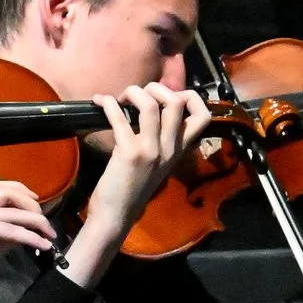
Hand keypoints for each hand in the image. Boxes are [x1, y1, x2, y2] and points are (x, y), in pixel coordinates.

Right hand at [0, 179, 56, 302]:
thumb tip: (23, 234)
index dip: (20, 192)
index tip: (36, 207)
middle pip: (6, 189)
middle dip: (31, 202)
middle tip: (45, 222)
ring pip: (11, 206)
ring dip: (36, 219)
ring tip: (50, 235)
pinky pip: (9, 228)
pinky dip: (29, 236)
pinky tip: (42, 246)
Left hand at [86, 83, 212, 234]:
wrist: (117, 215)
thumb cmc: (133, 187)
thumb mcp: (158, 163)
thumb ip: (163, 140)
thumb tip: (154, 110)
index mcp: (179, 150)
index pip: (203, 116)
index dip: (190, 96)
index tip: (169, 94)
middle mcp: (170, 148)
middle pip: (177, 102)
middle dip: (156, 88)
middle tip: (137, 96)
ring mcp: (151, 150)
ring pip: (151, 105)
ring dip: (133, 93)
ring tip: (120, 98)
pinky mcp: (129, 153)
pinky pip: (119, 117)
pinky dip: (107, 103)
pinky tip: (99, 101)